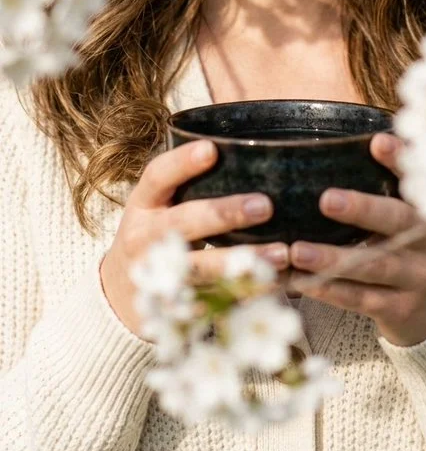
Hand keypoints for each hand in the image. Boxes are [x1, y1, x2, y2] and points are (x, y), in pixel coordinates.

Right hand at [100, 139, 288, 338]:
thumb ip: (185, 183)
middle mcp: (145, 238)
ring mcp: (157, 275)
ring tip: (280, 253)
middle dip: (223, 213)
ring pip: (200, 267)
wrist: (120, 294)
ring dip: (242, 260)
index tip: (212, 149)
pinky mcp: (172, 307)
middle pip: (183, 223)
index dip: (182, 163)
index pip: (157, 177)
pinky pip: (213, 299)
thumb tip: (240, 143)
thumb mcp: (156, 205)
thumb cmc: (153, 232)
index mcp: (142, 204)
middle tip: (265, 206)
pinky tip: (274, 283)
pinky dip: (245, 292)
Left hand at [287, 133, 425, 346]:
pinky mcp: (398, 310)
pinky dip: (328, 290)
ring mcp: (416, 279)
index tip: (377, 142)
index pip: (417, 180)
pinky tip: (300, 281)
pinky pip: (359, 299)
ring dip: (333, 258)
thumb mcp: (412, 216)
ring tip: (297, 251)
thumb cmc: (412, 249)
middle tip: (326, 200)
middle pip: (397, 222)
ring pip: (373, 266)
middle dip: (362, 210)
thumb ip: (394, 183)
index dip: (400, 160)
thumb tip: (371, 140)